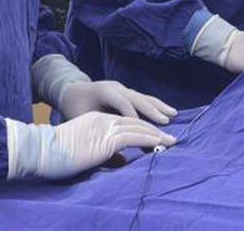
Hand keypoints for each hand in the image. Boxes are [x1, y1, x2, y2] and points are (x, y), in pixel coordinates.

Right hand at [6, 113, 176, 180]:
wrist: (42, 150)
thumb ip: (104, 153)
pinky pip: (133, 137)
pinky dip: (148, 140)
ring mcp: (105, 127)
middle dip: (154, 129)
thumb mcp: (84, 150)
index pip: (124, 122)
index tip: (155, 135)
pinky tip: (159, 144)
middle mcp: (103, 120)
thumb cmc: (57, 154)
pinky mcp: (106, 138)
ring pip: (137, 128)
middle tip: (171, 136)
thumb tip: (122, 162)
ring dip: (156, 135)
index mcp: (96, 120)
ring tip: (171, 140)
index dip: (142, 128)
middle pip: (135, 122)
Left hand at [57, 79, 177, 124]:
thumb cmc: (74, 107)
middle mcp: (116, 88)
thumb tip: (117, 155)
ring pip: (143, 98)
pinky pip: (142, 99)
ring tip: (172, 115)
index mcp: (105, 91)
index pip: (123, 105)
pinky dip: (155, 105)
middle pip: (137, 99)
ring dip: (158, 107)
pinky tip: (166, 112)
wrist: (71, 91)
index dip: (134, 118)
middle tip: (165, 123)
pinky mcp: (126, 93)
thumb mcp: (81, 119)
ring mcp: (122, 89)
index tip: (145, 133)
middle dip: (152, 111)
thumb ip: (97, 133)